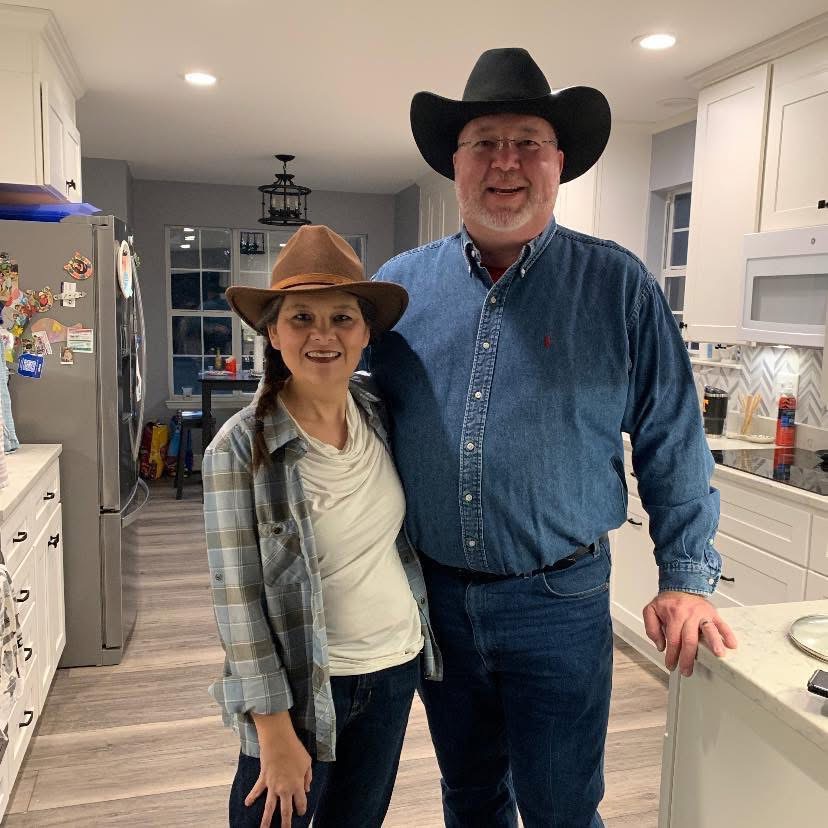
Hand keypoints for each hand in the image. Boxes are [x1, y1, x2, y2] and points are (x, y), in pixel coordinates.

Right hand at [248, 712, 312, 827]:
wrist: (278, 741)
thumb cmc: (295, 750)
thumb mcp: (307, 762)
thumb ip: (308, 777)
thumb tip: (306, 789)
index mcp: (297, 785)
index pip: (300, 803)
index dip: (301, 809)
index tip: (301, 812)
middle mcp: (284, 789)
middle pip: (285, 811)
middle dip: (285, 823)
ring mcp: (272, 786)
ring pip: (269, 807)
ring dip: (266, 820)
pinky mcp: (263, 779)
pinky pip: (257, 790)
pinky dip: (251, 797)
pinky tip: (247, 804)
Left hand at [643, 591, 737, 676]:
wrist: (681, 585)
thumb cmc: (668, 601)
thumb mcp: (651, 610)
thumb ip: (651, 628)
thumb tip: (660, 646)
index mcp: (674, 614)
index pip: (673, 640)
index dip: (672, 655)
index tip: (671, 665)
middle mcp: (689, 614)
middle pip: (690, 640)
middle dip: (688, 658)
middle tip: (687, 671)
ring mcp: (702, 613)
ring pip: (708, 630)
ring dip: (714, 643)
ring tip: (718, 655)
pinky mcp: (712, 612)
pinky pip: (721, 623)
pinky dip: (727, 633)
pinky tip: (731, 643)